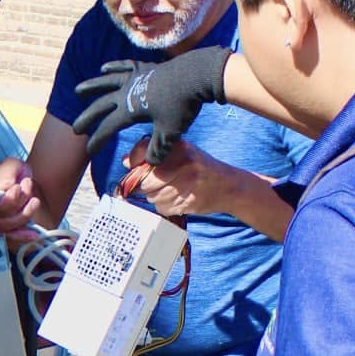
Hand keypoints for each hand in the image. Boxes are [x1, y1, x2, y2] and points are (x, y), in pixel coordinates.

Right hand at [0, 158, 42, 242]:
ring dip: (25, 214)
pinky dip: (23, 235)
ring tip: (34, 201)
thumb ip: (7, 173)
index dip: (7, 199)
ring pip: (8, 226)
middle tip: (28, 188)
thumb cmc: (13, 173)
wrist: (20, 181)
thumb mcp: (11, 164)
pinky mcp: (0, 229)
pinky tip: (33, 234)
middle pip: (0, 215)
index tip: (18, 188)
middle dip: (20, 203)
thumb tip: (5, 187)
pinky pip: (11, 236)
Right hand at [72, 46, 228, 164]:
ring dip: (92, 86)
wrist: (196, 75)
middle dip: (87, 118)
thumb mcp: (170, 132)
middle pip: (101, 106)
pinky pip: (124, 66)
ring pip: (107, 82)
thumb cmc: (182, 105)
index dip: (97, 140)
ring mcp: (135, 77)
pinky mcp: (145, 68)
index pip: (108, 128)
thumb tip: (151, 163)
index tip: (89, 151)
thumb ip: (159, 148)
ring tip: (79, 91)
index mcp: (130, 109)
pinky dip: (114, 67)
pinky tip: (104, 68)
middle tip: (76, 128)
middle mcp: (127, 92)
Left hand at [122, 138, 238, 219]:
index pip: (144, 152)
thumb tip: (126, 162)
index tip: (133, 166)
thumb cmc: (200, 168)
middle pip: (145, 180)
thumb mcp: (181, 152)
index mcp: (180, 148)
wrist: (229, 187)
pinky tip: (176, 198)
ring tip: (170, 189)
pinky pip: (162, 207)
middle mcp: (183, 164)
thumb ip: (154, 154)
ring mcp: (186, 184)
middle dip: (145, 184)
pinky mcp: (187, 202)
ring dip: (155, 196)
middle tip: (156, 182)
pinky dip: (165, 205)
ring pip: (152, 196)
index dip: (135, 162)